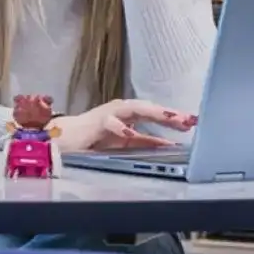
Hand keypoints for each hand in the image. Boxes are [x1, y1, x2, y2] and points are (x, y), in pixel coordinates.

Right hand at [51, 99, 196, 152]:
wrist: (62, 140)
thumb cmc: (92, 140)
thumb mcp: (125, 144)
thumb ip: (145, 143)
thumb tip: (169, 145)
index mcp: (129, 116)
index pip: (155, 115)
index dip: (173, 118)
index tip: (192, 122)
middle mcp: (121, 111)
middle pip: (149, 109)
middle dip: (169, 113)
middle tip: (189, 119)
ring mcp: (109, 113)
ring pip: (135, 109)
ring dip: (153, 112)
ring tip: (171, 117)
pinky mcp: (95, 121)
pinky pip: (111, 123)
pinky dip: (122, 127)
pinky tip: (133, 132)